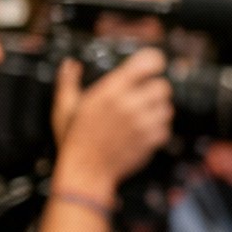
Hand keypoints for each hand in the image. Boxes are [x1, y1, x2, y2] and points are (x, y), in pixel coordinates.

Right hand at [52, 51, 172, 194]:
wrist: (86, 170)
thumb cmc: (74, 140)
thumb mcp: (64, 108)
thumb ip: (68, 82)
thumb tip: (69, 65)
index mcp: (110, 91)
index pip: (147, 63)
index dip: (153, 60)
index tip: (153, 63)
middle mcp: (130, 104)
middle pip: (163, 85)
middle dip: (154, 89)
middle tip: (143, 96)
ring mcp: (144, 123)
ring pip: (167, 107)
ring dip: (157, 109)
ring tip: (140, 115)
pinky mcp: (153, 140)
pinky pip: (166, 127)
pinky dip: (158, 128)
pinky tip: (142, 130)